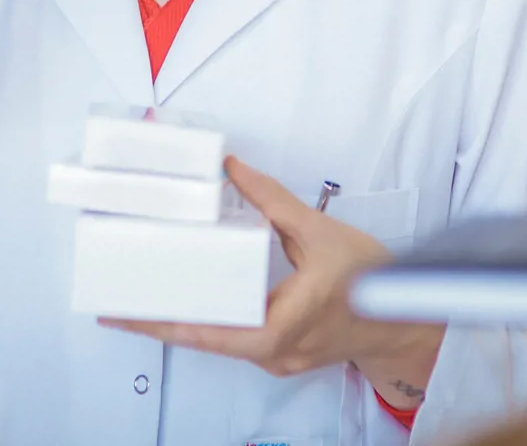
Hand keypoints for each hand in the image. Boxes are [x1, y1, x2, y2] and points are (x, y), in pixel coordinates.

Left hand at [103, 156, 443, 409]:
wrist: (408, 322)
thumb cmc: (372, 285)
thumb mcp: (320, 232)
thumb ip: (273, 200)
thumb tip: (234, 170)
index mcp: (278, 327)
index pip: (207, 333)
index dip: (160, 323)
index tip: (124, 314)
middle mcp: (273, 350)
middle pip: (203, 340)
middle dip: (159, 321)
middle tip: (118, 300)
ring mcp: (277, 355)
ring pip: (218, 341)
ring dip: (182, 321)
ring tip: (143, 300)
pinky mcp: (281, 349)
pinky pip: (235, 338)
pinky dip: (208, 321)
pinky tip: (189, 302)